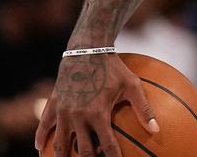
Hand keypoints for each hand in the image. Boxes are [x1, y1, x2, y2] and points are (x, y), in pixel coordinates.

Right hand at [35, 53, 158, 155]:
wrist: (87, 50)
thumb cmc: (114, 68)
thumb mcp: (132, 85)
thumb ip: (144, 109)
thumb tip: (157, 129)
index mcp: (99, 114)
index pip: (107, 146)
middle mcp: (79, 117)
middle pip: (83, 150)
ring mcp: (63, 112)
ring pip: (60, 144)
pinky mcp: (52, 105)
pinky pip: (43, 127)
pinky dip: (41, 139)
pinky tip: (40, 149)